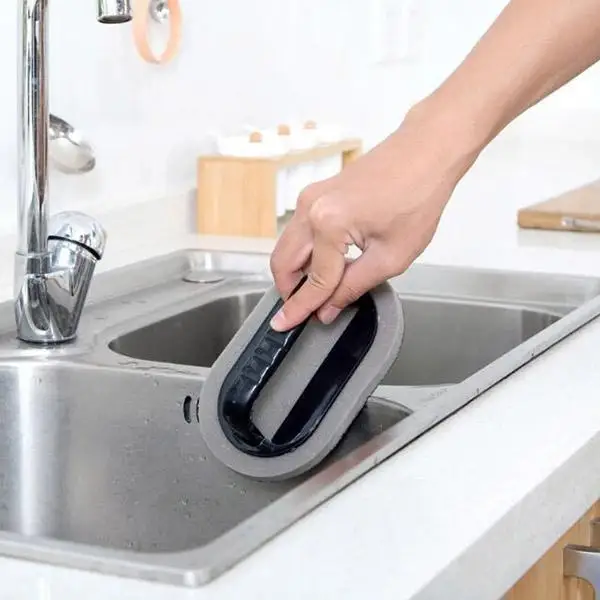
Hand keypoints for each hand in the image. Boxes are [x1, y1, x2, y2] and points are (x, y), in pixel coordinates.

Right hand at [269, 103, 479, 331]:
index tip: (286, 325)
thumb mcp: (391, 256)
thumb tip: (328, 308)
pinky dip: (305, 254)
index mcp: (328, 224)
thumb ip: (353, 287)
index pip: (313, 280)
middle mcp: (310, 209)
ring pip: (287, 247)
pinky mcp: (316, 194)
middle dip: (289, 291)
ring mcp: (310, 198)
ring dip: (296, 273)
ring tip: (317, 291)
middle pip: (283, 262)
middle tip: (300, 311)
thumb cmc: (418, 197)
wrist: (425, 152)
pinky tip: (326, 266)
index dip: (302, 308)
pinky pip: (299, 232)